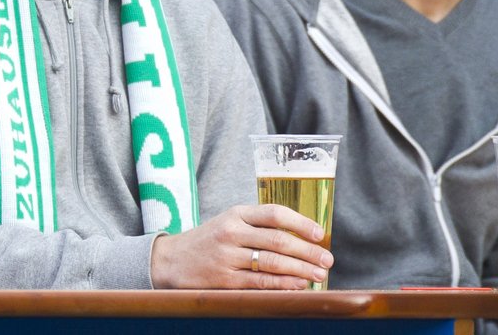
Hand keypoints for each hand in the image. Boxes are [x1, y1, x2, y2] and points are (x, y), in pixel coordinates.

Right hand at [149, 204, 332, 288]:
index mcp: (235, 213)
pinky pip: (259, 283)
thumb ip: (258, 227)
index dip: (300, 222)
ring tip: (319, 274)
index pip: (273, 213)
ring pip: (271, 263)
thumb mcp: (229, 223)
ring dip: (300, 269)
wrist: (169, 261)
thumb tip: (300, 237)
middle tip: (327, 259)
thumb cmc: (208, 241)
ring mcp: (226, 257)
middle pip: (277, 240)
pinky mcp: (224, 281)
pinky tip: (298, 285)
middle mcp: (231, 232)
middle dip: (307, 250)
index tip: (320, 232)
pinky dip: (282, 284)